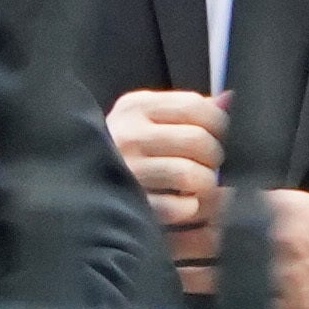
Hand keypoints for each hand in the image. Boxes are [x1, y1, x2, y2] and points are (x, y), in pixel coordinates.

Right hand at [106, 89, 228, 294]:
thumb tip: (231, 99)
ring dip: (206, 185)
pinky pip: (182, 207)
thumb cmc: (126, 148)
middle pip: (200, 140)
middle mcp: (128, 134)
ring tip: (198, 187)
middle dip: (215, 157)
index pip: (195, 106)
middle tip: (209, 165)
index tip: (218, 136)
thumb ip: (188, 110)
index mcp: (135, 106)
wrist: (78, 183)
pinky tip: (182, 204)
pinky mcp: (133, 204)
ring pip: (194, 175)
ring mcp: (128, 170)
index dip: (219, 124)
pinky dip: (190, 209)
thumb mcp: (147, 119)